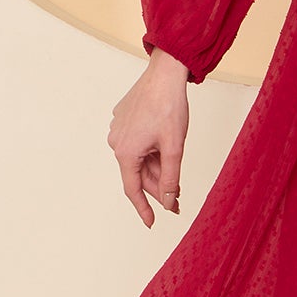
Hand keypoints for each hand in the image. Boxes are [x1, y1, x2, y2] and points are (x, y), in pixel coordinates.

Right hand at [107, 48, 189, 226]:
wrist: (165, 73)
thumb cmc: (170, 108)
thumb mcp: (174, 148)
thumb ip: (171, 179)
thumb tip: (170, 202)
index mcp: (126, 152)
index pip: (133, 190)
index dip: (144, 208)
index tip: (152, 223)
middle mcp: (117, 142)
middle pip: (138, 174)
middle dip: (159, 187)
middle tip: (179, 200)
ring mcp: (119, 129)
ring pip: (140, 158)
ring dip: (157, 168)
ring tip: (177, 176)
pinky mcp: (124, 118)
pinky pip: (138, 142)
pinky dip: (152, 151)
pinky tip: (166, 150)